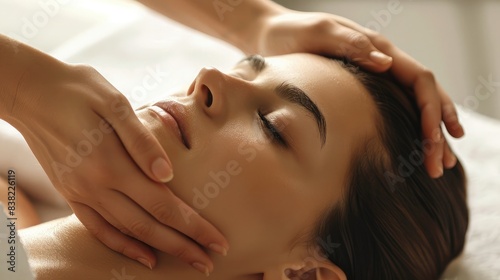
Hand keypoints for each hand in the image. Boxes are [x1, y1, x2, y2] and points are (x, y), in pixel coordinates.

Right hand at [8, 52, 227, 271]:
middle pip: (148, 226)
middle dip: (183, 246)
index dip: (193, 227)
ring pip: (126, 231)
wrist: (31, 91)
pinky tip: (143, 255)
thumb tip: (167, 174)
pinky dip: (121, 245)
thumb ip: (142, 141)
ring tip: (186, 260)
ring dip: (158, 249)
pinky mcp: (70, 193)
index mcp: (112, 164)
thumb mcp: (115, 103)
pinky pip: (98, 228)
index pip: (163, 205)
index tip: (217, 242)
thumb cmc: (79, 90)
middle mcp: (95, 186)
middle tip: (209, 262)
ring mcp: (80, 193)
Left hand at [252, 10, 463, 177]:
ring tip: (440, 166)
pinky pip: (397, 107)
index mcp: (378, 47)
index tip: (434, 141)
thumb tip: (386, 63)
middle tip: (441, 167)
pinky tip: (415, 148)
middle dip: (437, 132)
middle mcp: (383, 60)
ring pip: (416, 104)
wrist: (269, 35)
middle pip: (425, 96)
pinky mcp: (362, 86)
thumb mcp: (317, 34)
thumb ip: (350, 45)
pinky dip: (412, 129)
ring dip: (431, 134)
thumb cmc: (289, 34)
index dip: (433, 110)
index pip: (419, 80)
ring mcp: (374, 73)